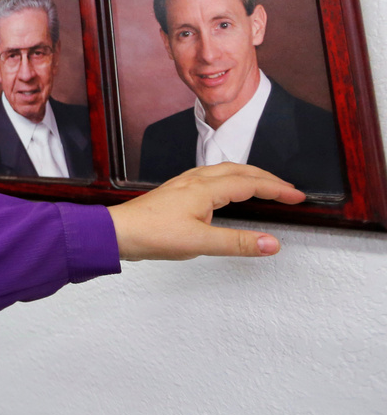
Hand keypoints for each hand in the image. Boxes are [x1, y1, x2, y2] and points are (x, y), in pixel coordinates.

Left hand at [108, 163, 307, 260]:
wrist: (117, 232)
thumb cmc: (152, 235)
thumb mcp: (199, 243)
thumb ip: (237, 243)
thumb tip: (272, 244)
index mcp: (205, 189)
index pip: (251, 184)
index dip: (277, 189)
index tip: (298, 196)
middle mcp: (195, 180)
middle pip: (239, 170)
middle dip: (266, 177)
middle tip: (287, 189)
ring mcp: (183, 184)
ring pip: (223, 171)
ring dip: (247, 175)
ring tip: (263, 184)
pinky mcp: (175, 192)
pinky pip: (209, 176)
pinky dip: (228, 178)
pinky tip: (223, 188)